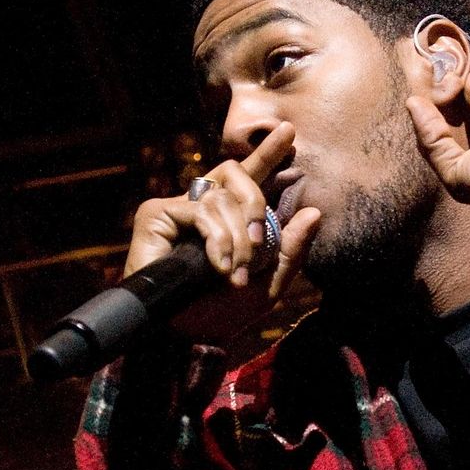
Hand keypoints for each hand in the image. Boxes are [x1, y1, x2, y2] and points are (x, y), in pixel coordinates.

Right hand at [124, 122, 320, 342]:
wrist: (189, 336)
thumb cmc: (224, 313)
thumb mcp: (270, 284)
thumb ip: (292, 250)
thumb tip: (313, 211)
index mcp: (231, 218)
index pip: (251, 176)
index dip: (268, 154)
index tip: (289, 133)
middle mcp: (204, 206)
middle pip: (237, 173)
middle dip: (255, 207)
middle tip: (258, 243)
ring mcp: (179, 208)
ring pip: (222, 196)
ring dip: (237, 238)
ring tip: (235, 270)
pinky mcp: (156, 214)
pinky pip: (200, 210)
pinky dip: (216, 239)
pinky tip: (218, 264)